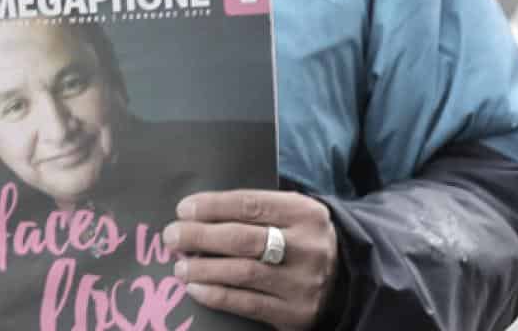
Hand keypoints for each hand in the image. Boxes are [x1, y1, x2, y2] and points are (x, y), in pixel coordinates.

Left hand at [164, 190, 339, 330]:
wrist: (346, 281)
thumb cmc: (300, 239)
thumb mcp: (290, 214)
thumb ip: (253, 210)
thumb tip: (195, 214)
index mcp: (305, 213)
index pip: (249, 205)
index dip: (211, 207)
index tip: (183, 210)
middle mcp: (307, 247)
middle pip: (242, 239)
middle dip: (199, 237)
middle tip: (171, 236)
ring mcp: (303, 282)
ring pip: (242, 273)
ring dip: (203, 269)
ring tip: (180, 266)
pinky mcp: (296, 313)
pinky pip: (247, 303)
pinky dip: (216, 295)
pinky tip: (195, 289)